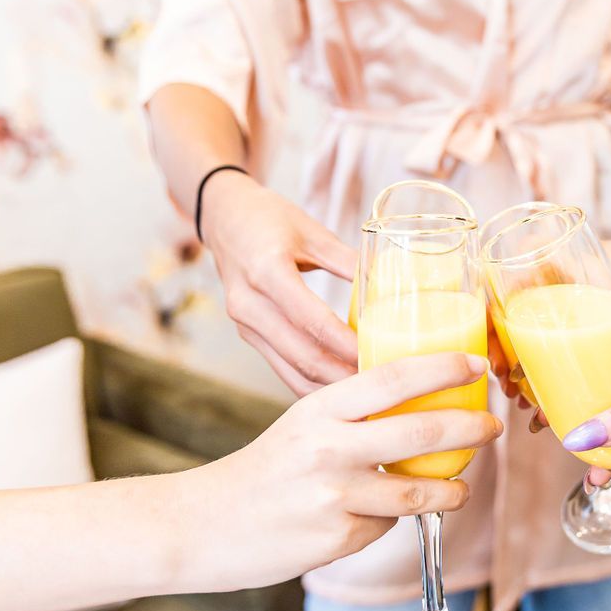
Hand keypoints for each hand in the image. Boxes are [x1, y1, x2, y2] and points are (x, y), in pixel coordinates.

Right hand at [192, 352, 502, 588]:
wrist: (202, 525)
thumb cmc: (261, 473)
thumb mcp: (301, 426)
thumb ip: (350, 417)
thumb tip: (415, 411)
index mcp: (320, 409)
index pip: (394, 377)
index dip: (443, 368)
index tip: (475, 364)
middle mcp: (329, 447)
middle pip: (421, 432)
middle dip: (470, 429)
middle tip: (492, 426)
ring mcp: (335, 495)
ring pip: (417, 491)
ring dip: (451, 490)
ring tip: (462, 488)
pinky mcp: (337, 538)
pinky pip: (384, 525)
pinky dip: (388, 520)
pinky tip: (372, 517)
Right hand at [202, 172, 357, 395]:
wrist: (223, 218)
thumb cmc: (268, 219)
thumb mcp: (311, 231)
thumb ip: (349, 260)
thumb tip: (387, 285)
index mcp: (266, 270)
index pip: (310, 319)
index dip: (344, 344)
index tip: (375, 356)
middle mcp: (249, 303)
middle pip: (300, 353)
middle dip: (341, 375)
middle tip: (379, 383)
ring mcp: (245, 324)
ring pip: (290, 369)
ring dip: (327, 386)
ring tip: (365, 392)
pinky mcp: (248, 334)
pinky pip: (281, 367)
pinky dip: (310, 382)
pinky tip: (338, 388)